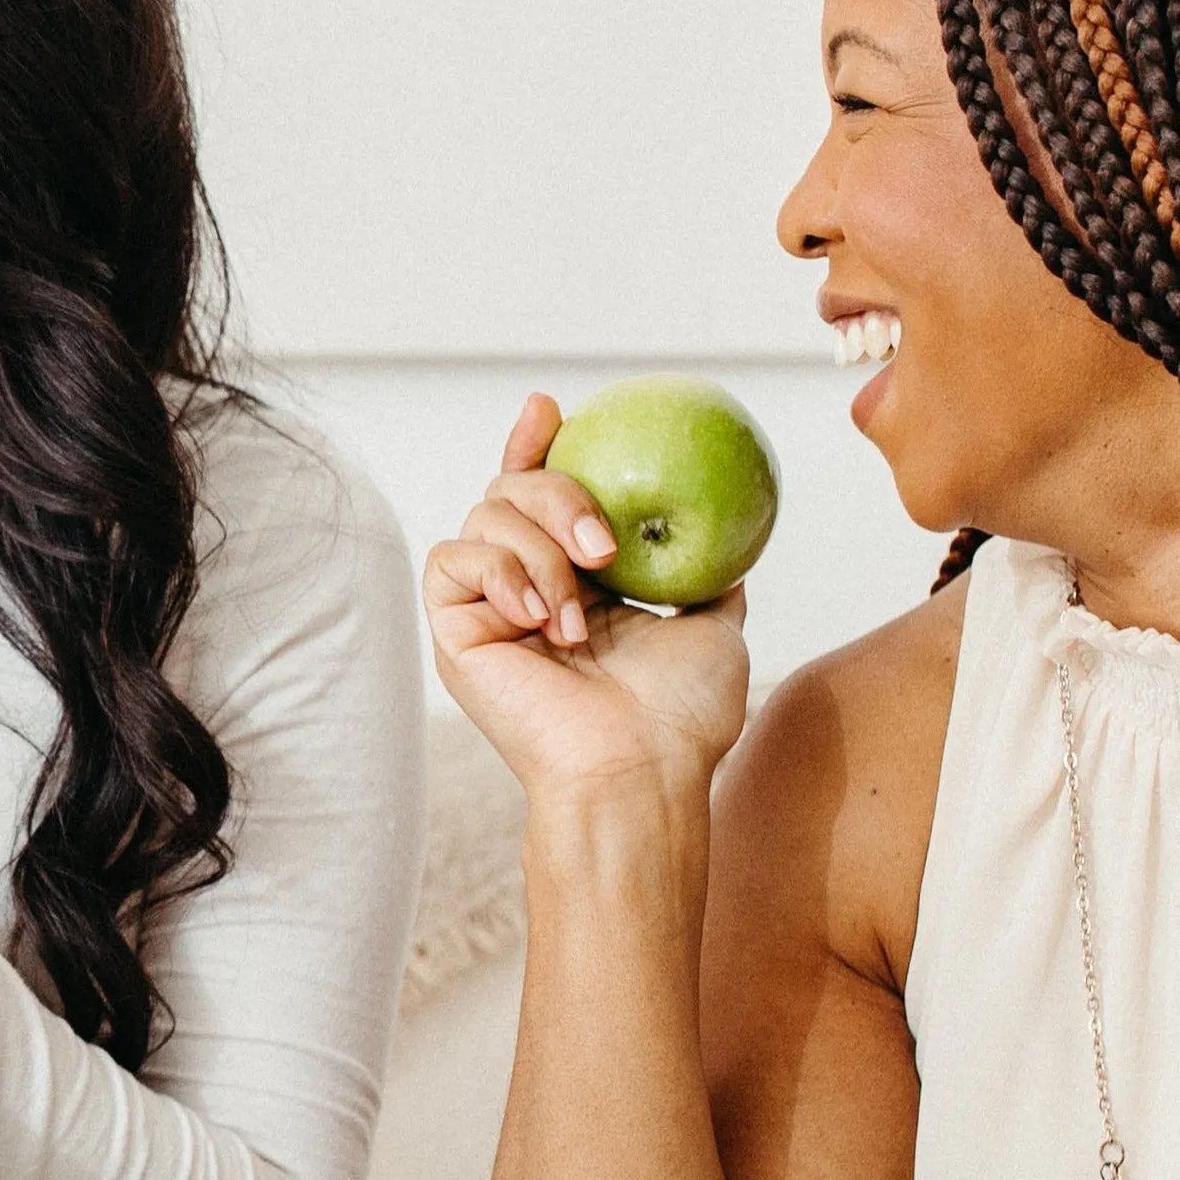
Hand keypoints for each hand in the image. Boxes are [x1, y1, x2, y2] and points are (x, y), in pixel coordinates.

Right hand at [424, 392, 751, 800]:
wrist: (637, 769)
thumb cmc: (681, 718)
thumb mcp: (715, 626)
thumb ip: (707, 575)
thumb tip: (726, 530)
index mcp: (577, 583)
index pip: (542, 497)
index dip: (538, 444)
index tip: (554, 410)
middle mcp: (525, 588)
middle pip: (510, 488)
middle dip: (557, 493)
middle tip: (603, 545)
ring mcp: (487, 608)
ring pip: (485, 515)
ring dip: (540, 549)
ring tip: (575, 616)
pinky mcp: (453, 630)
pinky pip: (452, 559)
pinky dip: (499, 571)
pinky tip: (536, 615)